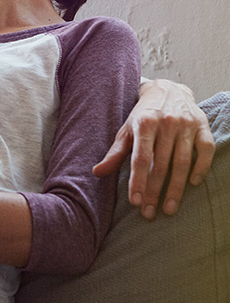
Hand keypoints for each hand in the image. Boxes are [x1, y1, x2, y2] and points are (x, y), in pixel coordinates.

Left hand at [93, 79, 214, 218]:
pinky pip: (205, 151)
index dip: (138, 181)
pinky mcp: (202, 126)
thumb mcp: (126, 130)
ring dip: (176, 188)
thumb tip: (96, 172)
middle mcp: (166, 124)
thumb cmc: (143, 114)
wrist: (167, 89)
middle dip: (155, 191)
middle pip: (161, 164)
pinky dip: (200, 168)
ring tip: (168, 208)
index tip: (135, 202)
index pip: (140, 159)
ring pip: (182, 162)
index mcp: (144, 123)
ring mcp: (186, 125)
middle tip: (149, 213)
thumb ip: (115, 153)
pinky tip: (192, 184)